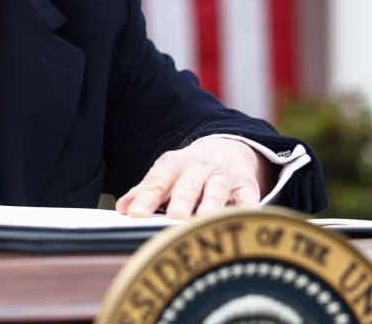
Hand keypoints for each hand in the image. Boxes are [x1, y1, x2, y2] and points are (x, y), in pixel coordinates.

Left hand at [115, 137, 270, 218]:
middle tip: (174, 217)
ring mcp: (223, 176)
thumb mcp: (167, 174)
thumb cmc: (189, 171)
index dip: (146, 198)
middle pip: (187, 186)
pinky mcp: (247, 186)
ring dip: (210, 207)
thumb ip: (145, 190)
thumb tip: (123, 207)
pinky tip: (244, 221)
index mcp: (173, 165)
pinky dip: (247, 210)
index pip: (157, 182)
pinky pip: (248, 199)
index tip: (136, 214)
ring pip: (216, 191)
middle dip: (181, 202)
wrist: (227, 148)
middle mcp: (198, 168)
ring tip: (202, 222)